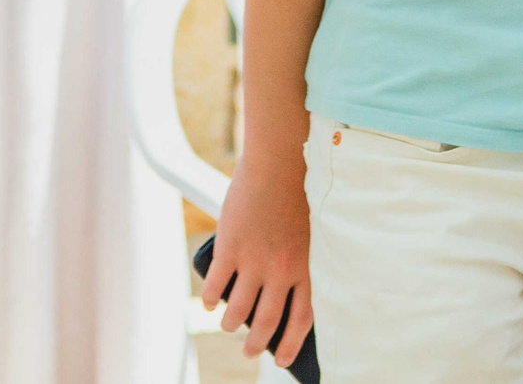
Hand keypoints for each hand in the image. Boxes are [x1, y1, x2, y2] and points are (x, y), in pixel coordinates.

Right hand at [203, 157, 315, 365]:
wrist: (282, 161)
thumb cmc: (302, 191)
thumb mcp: (312, 229)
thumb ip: (303, 257)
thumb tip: (287, 285)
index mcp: (308, 265)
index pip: (304, 317)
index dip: (292, 343)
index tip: (283, 360)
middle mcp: (283, 269)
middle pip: (268, 321)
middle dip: (256, 345)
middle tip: (249, 352)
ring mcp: (255, 261)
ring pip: (238, 311)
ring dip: (231, 324)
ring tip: (230, 324)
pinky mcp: (230, 250)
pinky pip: (214, 288)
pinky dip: (210, 300)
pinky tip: (210, 302)